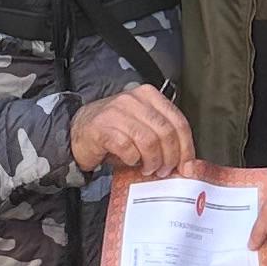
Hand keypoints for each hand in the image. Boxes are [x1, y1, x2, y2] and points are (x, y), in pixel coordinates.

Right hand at [71, 85, 194, 178]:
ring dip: (153, 161)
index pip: (178, 121)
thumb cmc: (115, 131)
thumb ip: (163, 136)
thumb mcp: (143, 126)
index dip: (186, 147)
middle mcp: (134, 99)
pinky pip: (127, 148)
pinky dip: (133, 159)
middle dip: (170, 157)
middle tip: (166, 170)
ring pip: (149, 140)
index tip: (187, 166)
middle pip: (166, 132)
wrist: (79, 131)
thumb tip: (185, 161)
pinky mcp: (102, 127)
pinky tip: (131, 162)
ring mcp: (116, 111)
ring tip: (150, 169)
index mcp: (149, 95)